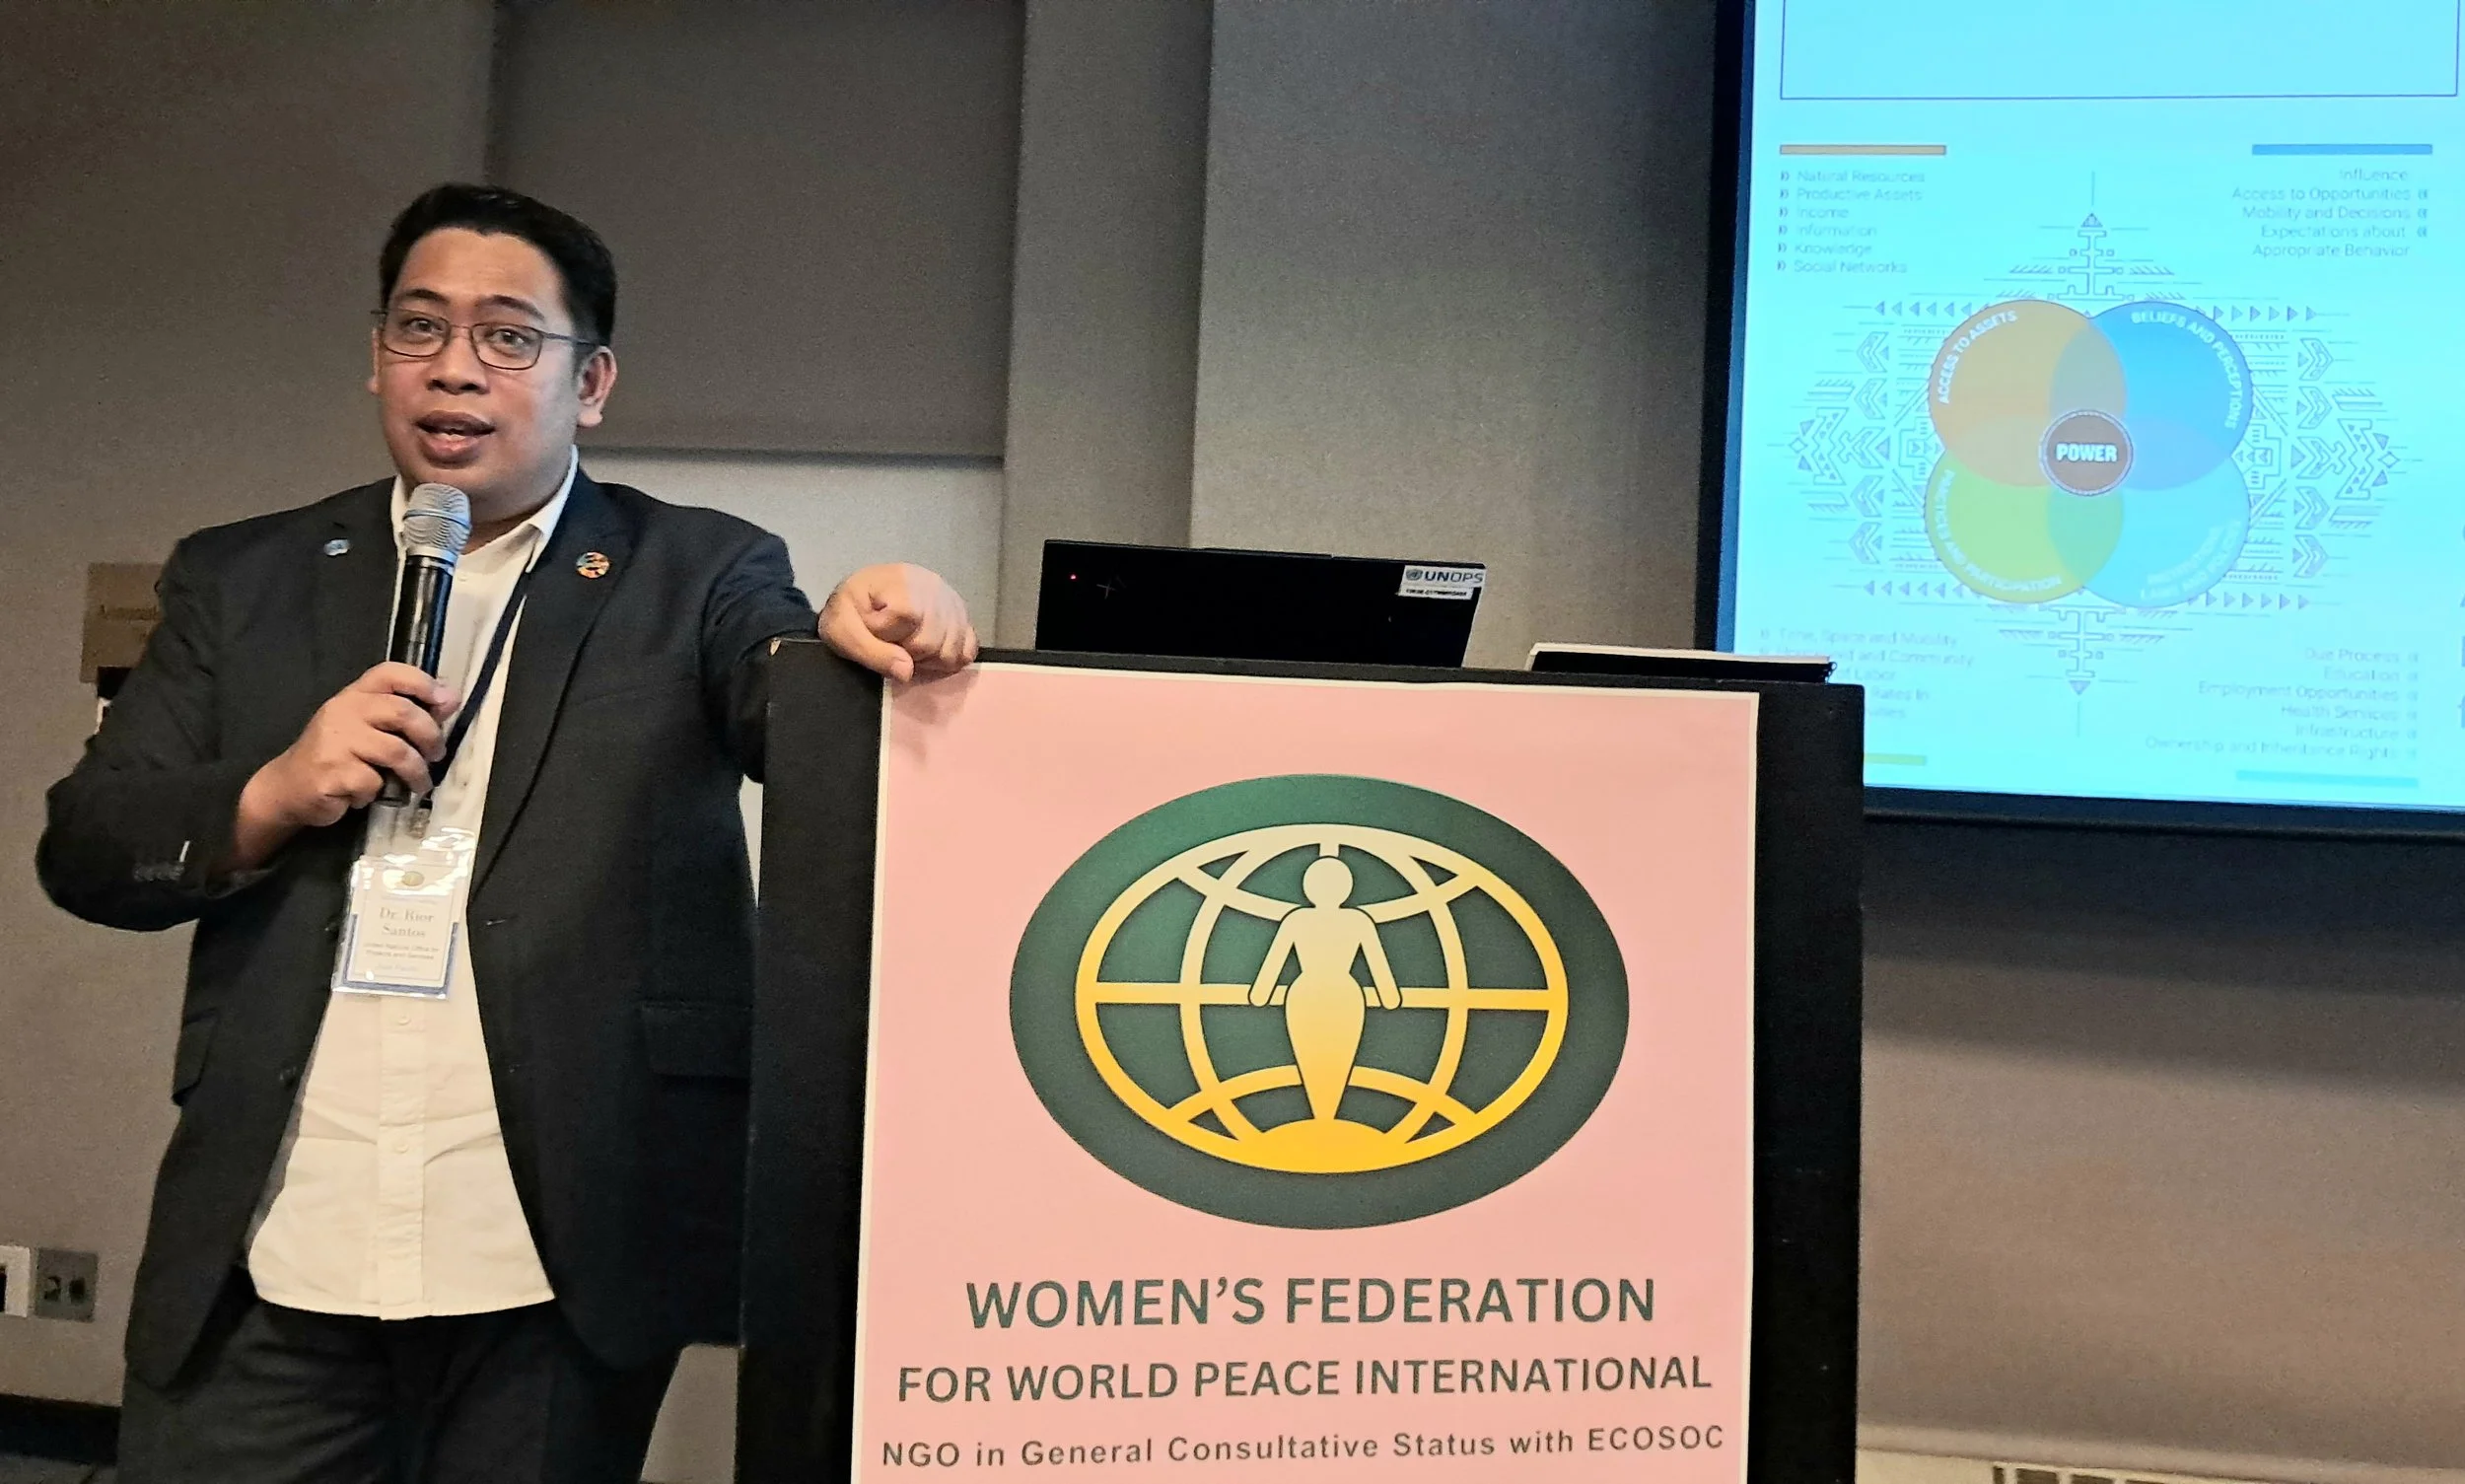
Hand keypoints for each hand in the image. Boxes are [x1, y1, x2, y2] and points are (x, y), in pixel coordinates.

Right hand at [229, 663, 460, 866]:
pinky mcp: (331, 771)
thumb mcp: (368, 727)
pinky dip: (378, 793)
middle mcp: (344, 711)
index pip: (389, 673)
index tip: (445, 702)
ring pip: (396, 751)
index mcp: (355, 695)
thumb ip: (405, 713)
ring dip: (416, 772)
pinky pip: (374, 782)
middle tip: (436, 755)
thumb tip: (450, 698)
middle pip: (401, 712)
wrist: (289, 787)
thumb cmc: (337, 755)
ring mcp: (335, 740)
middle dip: (429, 736)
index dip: (422, 682)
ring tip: (419, 784)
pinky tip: (367, 794)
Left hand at [817, 563, 978, 681]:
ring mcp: (952, 600)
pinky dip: (951, 659)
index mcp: (900, 581)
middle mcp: (933, 585)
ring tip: (910, 647)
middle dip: (910, 653)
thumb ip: (870, 652)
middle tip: (894, 645)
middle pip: (933, 639)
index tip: (878, 636)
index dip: (892, 639)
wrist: (861, 599)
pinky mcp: (962, 615)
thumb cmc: (850, 613)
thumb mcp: (842, 632)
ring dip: (929, 658)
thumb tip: (907, 672)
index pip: (910, 618)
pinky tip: (931, 652)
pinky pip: (969, 649)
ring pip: (953, 648)